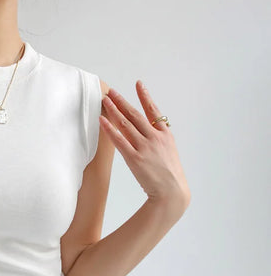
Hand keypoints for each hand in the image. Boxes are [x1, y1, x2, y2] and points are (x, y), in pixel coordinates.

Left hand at [99, 80, 189, 208]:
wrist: (172, 192)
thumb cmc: (170, 175)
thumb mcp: (169, 152)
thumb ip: (160, 140)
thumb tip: (150, 132)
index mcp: (166, 135)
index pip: (154, 111)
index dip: (145, 96)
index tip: (138, 84)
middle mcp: (155, 138)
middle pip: (136, 115)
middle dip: (122, 101)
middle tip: (111, 91)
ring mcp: (145, 147)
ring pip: (126, 124)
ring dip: (114, 110)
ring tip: (105, 100)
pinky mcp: (135, 158)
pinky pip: (119, 140)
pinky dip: (110, 129)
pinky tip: (102, 120)